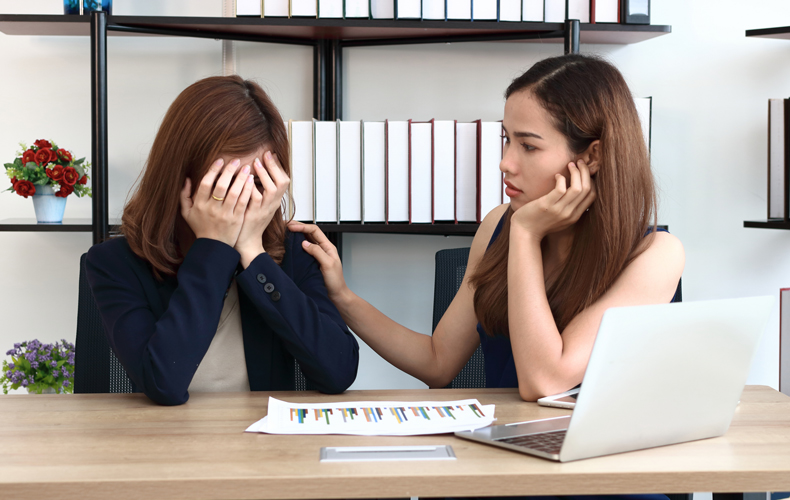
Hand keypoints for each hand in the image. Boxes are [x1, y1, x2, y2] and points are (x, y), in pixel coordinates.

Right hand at [180, 158, 253, 246]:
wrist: (214, 246)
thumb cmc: (200, 227)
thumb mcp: (186, 213)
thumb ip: (184, 195)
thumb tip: (187, 178)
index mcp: (199, 205)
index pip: (205, 183)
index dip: (213, 170)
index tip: (220, 160)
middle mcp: (211, 209)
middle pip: (221, 186)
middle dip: (229, 171)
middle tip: (237, 161)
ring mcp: (225, 215)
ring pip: (234, 193)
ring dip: (241, 179)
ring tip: (247, 169)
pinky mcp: (236, 220)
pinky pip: (243, 203)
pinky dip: (247, 191)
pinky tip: (251, 182)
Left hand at [235, 151, 289, 267]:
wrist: (247, 241)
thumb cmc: (250, 221)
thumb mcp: (260, 205)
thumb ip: (260, 190)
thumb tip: (257, 173)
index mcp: (275, 201)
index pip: (284, 181)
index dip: (279, 166)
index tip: (271, 154)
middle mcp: (272, 204)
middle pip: (282, 183)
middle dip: (274, 166)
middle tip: (265, 154)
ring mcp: (264, 209)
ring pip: (271, 189)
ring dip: (264, 174)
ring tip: (255, 163)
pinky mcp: (254, 214)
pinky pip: (256, 198)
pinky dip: (252, 187)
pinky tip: (246, 179)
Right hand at [286, 221, 350, 304]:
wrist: (336, 295)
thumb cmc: (335, 281)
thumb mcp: (328, 265)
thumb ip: (317, 252)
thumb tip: (304, 243)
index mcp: (328, 247)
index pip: (314, 231)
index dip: (302, 227)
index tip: (291, 227)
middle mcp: (322, 249)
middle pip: (309, 233)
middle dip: (298, 227)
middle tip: (286, 225)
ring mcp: (317, 255)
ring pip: (306, 240)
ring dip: (297, 235)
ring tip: (286, 232)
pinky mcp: (312, 261)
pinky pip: (304, 250)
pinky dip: (296, 245)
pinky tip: (290, 246)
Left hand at [511, 159, 595, 240]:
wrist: (524, 232)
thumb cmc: (539, 222)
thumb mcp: (559, 217)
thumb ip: (568, 207)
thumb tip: (574, 189)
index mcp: (574, 216)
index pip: (592, 195)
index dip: (591, 180)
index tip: (584, 171)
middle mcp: (569, 214)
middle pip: (586, 189)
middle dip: (585, 172)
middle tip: (580, 162)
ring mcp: (559, 210)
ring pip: (577, 188)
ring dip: (575, 172)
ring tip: (570, 164)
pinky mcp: (547, 205)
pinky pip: (561, 188)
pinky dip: (561, 178)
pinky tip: (556, 176)